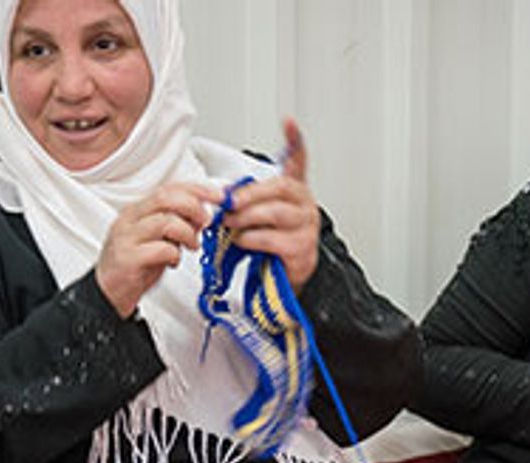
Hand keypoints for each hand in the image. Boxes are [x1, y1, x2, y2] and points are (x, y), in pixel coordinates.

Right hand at [96, 180, 217, 317]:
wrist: (109, 293)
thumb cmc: (135, 266)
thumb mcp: (160, 239)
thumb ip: (178, 225)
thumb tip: (203, 215)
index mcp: (138, 211)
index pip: (169, 188)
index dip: (196, 189)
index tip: (217, 196)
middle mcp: (130, 220)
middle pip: (166, 198)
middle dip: (194, 207)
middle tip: (207, 221)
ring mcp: (127, 238)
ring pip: (166, 221)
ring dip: (188, 233)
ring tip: (192, 246)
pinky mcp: (128, 259)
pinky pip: (161, 249)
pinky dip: (175, 254)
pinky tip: (173, 261)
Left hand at [223, 118, 319, 288]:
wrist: (284, 273)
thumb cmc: (270, 240)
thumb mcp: (258, 215)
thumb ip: (246, 201)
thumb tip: (223, 197)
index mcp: (293, 190)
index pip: (298, 160)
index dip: (295, 141)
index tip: (288, 122)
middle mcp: (304, 204)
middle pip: (280, 188)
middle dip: (250, 195)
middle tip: (229, 202)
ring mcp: (306, 225)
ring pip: (275, 214)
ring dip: (247, 218)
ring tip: (230, 223)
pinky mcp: (302, 248)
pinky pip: (273, 239)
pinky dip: (252, 239)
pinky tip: (243, 241)